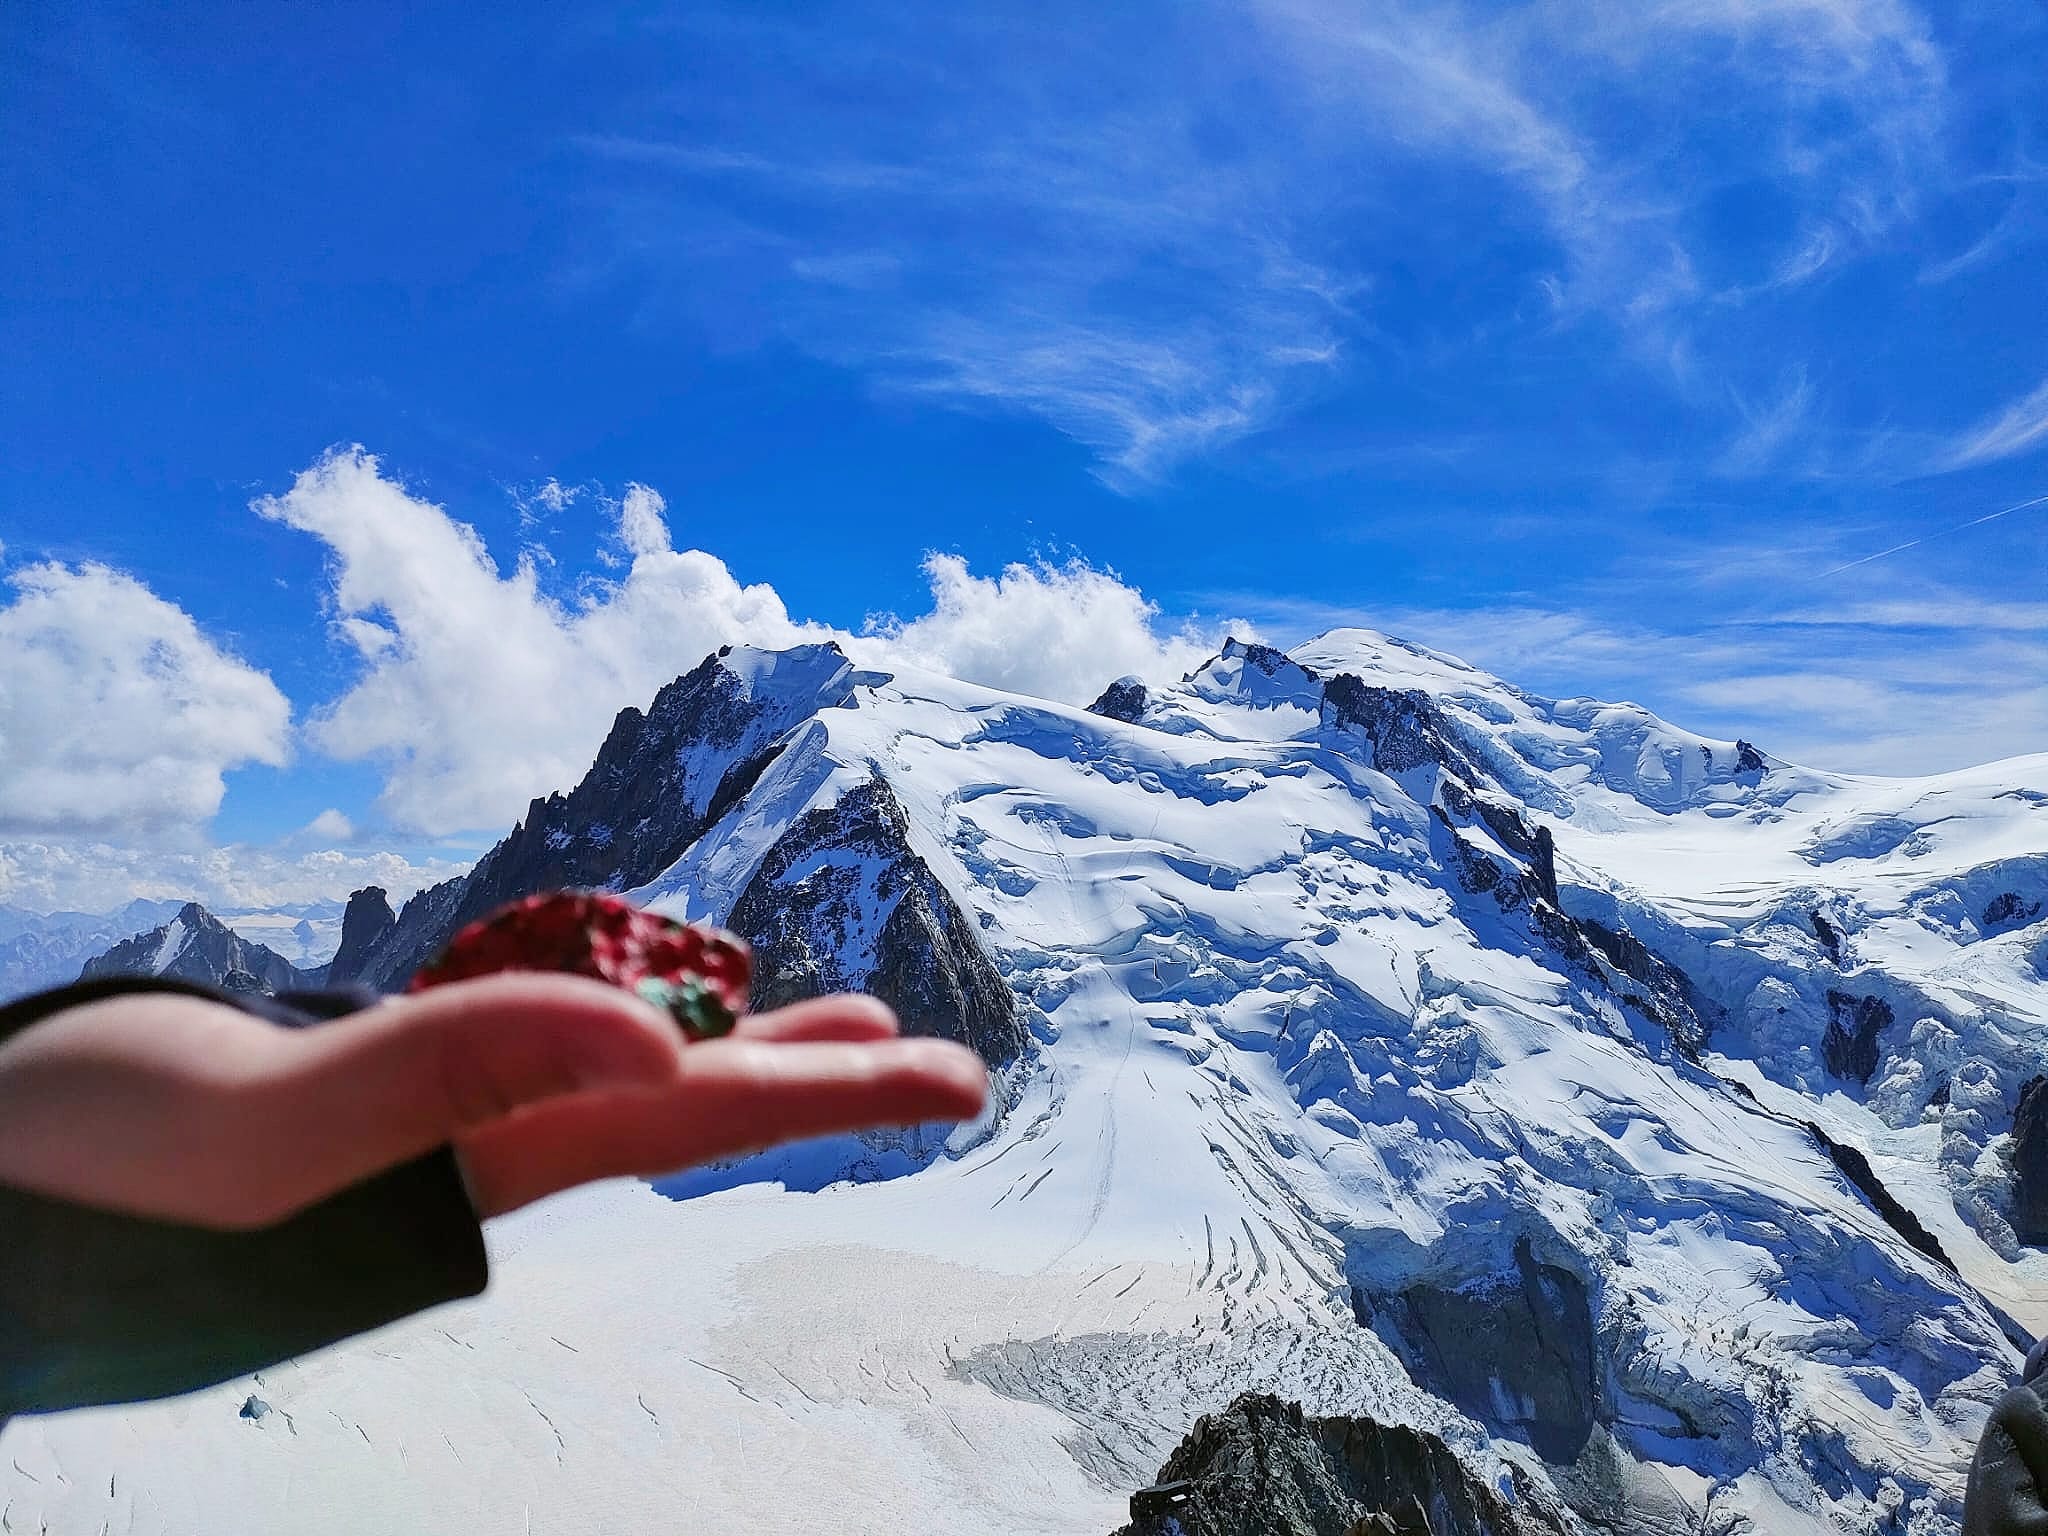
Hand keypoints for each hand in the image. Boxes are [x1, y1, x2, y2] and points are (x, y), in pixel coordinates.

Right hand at [0, 977, 988, 1227]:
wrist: (4, 1184)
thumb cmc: (99, 1178)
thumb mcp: (272, 1133)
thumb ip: (458, 1078)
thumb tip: (661, 1053)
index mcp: (479, 1159)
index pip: (695, 1122)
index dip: (829, 1096)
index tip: (947, 1077)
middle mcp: (482, 1144)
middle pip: (692, 1109)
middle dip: (827, 1085)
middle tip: (954, 1071)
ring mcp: (437, 1124)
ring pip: (628, 1083)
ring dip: (745, 1059)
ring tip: (844, 1034)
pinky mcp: (379, 1094)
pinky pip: (544, 1056)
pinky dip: (626, 1032)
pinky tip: (650, 1026)